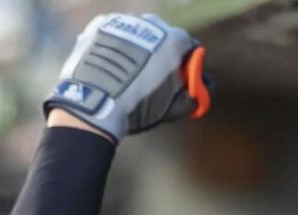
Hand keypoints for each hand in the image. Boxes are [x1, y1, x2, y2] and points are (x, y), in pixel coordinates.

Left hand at [44, 13, 210, 143]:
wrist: (94, 104)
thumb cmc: (138, 108)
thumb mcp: (171, 108)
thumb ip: (192, 96)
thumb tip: (203, 90)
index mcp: (173, 40)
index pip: (188, 44)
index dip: (186, 61)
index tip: (181, 75)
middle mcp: (149, 25)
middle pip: (162, 33)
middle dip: (161, 50)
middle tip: (154, 72)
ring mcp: (122, 22)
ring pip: (135, 31)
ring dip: (137, 46)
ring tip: (129, 70)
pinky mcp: (98, 25)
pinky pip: (113, 32)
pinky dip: (115, 44)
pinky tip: (111, 64)